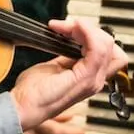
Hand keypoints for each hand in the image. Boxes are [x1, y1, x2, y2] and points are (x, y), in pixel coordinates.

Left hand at [10, 18, 128, 131]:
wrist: (22, 107)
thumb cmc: (33, 93)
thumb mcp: (55, 67)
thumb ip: (69, 56)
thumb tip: (72, 41)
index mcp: (89, 78)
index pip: (108, 51)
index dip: (93, 34)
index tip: (70, 27)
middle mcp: (95, 80)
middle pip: (110, 45)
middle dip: (90, 29)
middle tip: (67, 26)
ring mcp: (91, 81)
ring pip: (106, 44)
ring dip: (86, 29)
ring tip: (65, 27)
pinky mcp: (84, 78)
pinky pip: (97, 49)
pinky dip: (86, 33)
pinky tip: (70, 29)